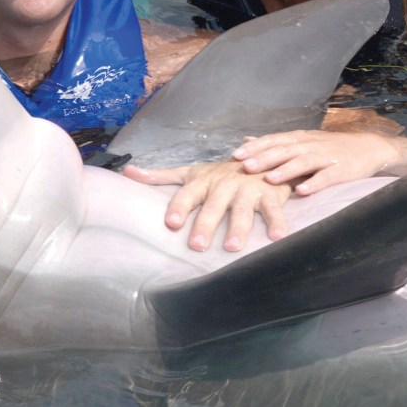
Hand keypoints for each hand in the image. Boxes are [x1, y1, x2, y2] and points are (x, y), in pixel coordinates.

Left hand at [122, 159, 291, 251]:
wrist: (261, 159)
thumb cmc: (221, 174)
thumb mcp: (191, 173)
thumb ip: (160, 176)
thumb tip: (128, 173)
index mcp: (203, 181)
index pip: (188, 194)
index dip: (179, 207)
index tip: (172, 222)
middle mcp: (224, 184)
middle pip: (214, 205)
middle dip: (205, 223)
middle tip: (197, 245)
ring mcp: (248, 189)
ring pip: (242, 209)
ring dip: (238, 227)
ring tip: (232, 247)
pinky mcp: (270, 194)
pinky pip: (273, 209)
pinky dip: (277, 222)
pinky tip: (277, 237)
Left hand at [233, 130, 402, 194]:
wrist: (369, 148)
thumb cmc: (330, 147)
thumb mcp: (302, 141)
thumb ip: (275, 142)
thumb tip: (246, 141)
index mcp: (300, 138)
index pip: (273, 140)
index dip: (255, 147)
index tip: (236, 155)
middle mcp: (310, 145)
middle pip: (284, 150)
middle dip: (264, 158)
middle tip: (245, 166)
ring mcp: (326, 157)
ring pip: (303, 162)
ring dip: (285, 170)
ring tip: (269, 179)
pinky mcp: (342, 170)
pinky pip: (326, 177)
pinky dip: (314, 184)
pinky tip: (302, 192)